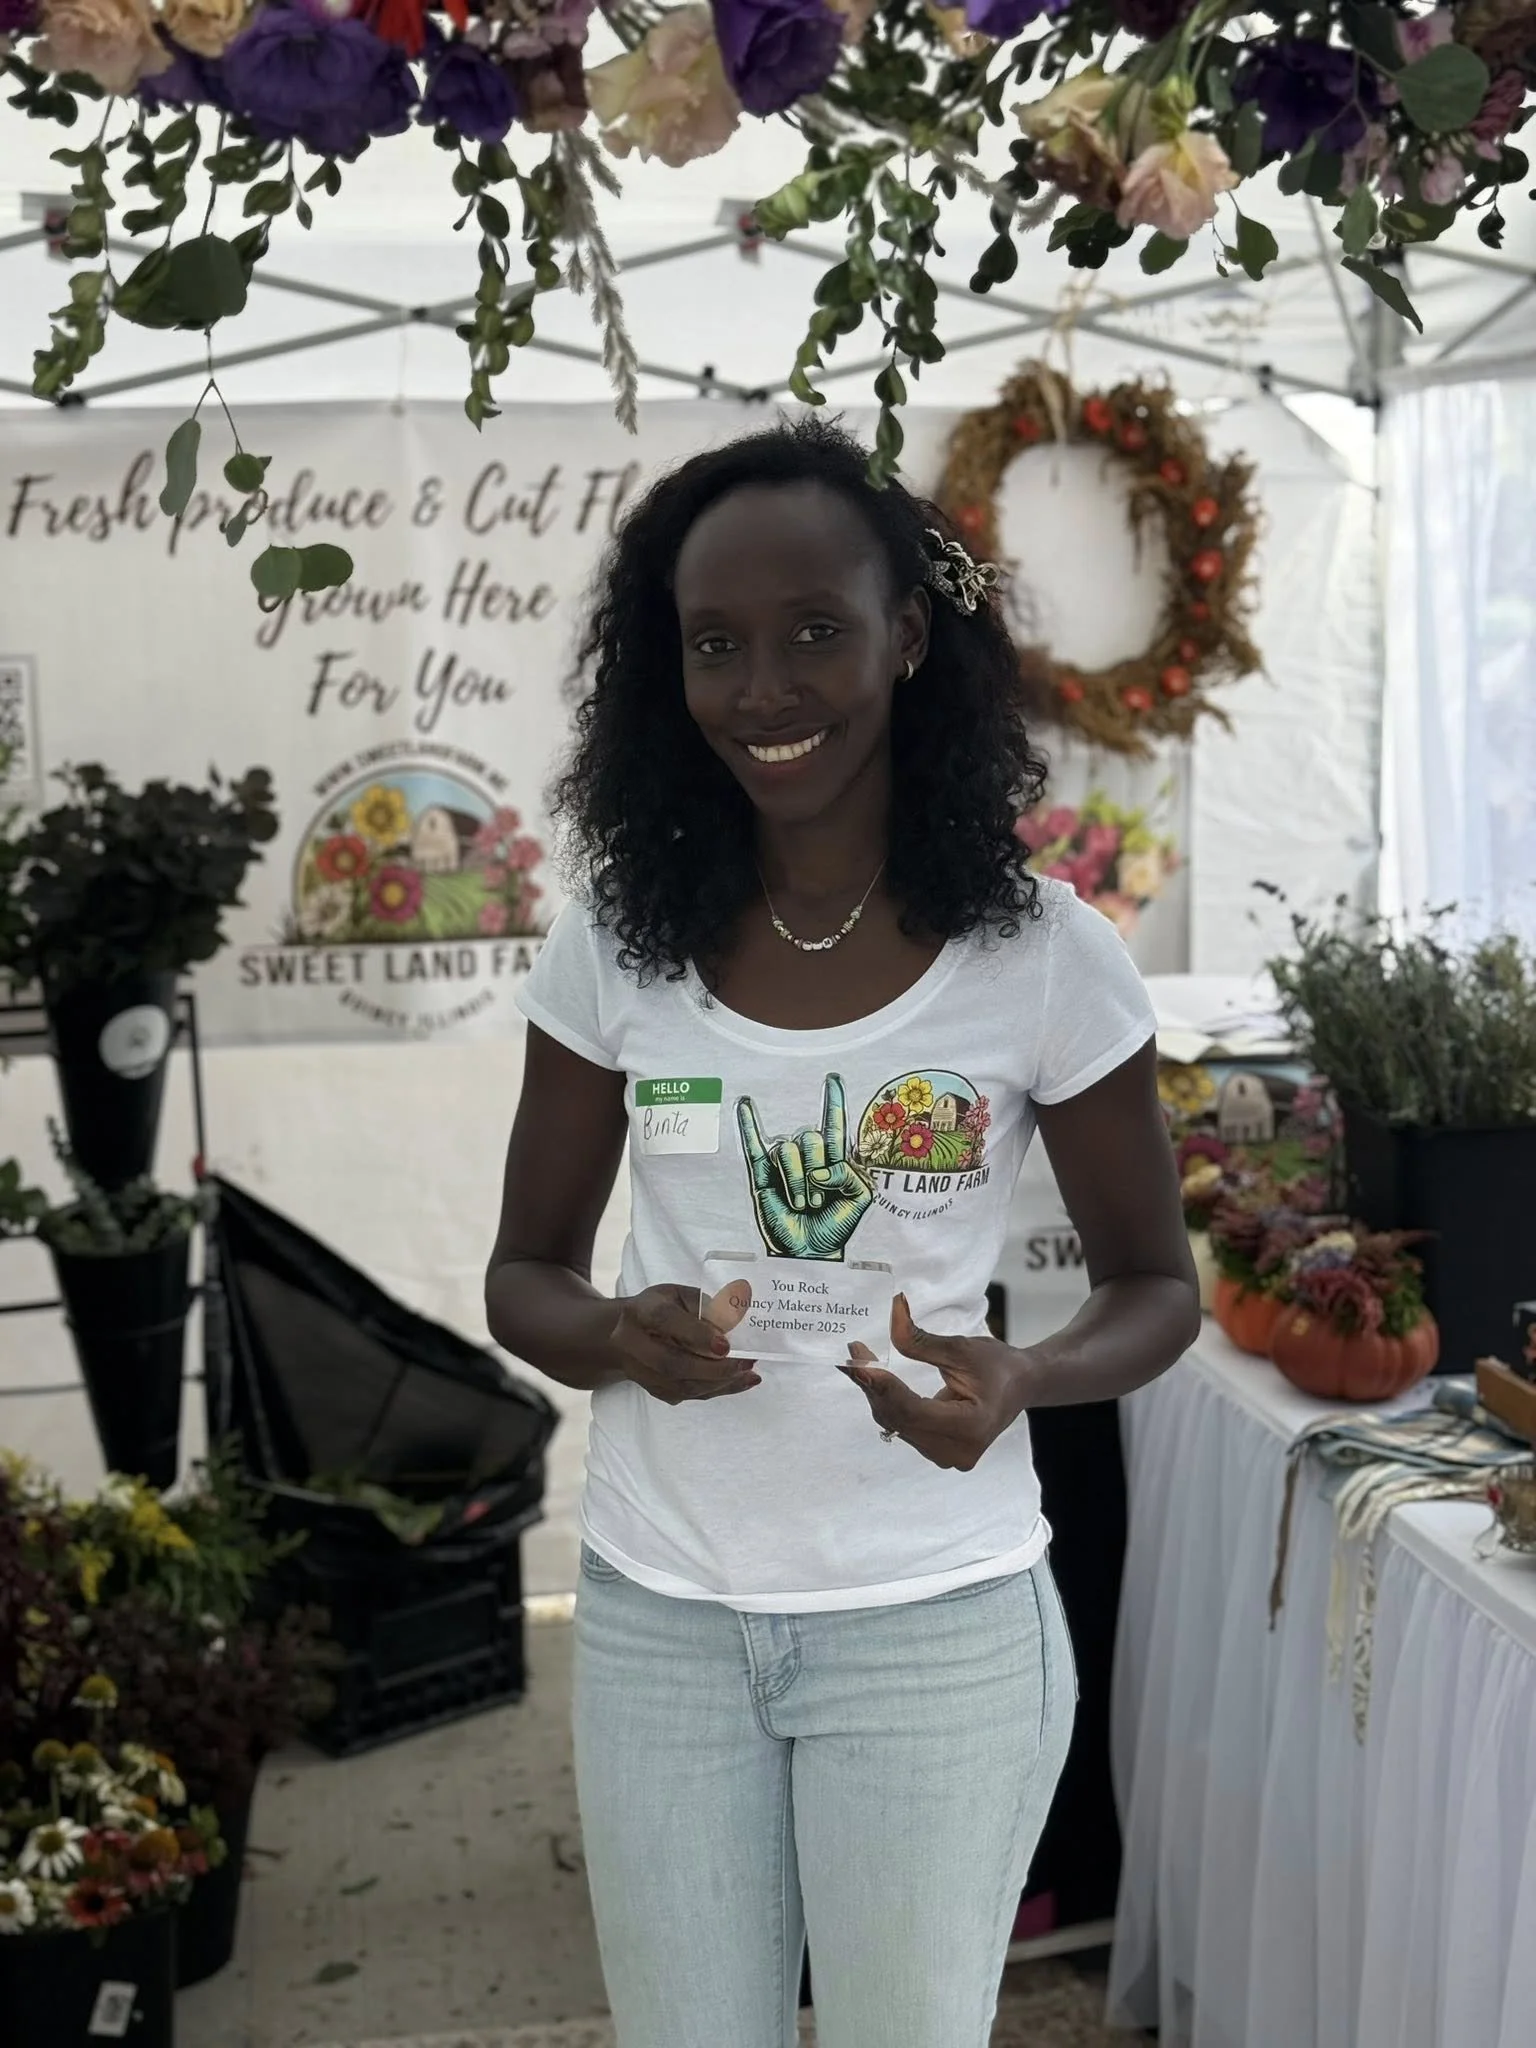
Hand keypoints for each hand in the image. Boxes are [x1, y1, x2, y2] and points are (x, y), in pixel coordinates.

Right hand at [611, 1284, 760, 1404]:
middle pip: (671, 1363)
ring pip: (680, 1386)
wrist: (627, 1333)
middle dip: (713, 1368)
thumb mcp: (680, 1294)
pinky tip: (740, 1382)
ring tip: (748, 1372)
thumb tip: (732, 1323)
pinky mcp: (652, 1389)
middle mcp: (632, 1343)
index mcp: (640, 1311)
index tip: (725, 1344)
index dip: (695, 1334)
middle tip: (745, 1363)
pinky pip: (686, 1395)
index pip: (665, 1321)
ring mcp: (639, 1371)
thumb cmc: (660, 1308)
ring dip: (719, 1382)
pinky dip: (717, 1390)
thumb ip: (704, 1305)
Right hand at [737, 1074, 872, 1260]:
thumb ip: (851, 1176)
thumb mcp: (860, 1200)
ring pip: (786, 1150)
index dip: (833, 1100)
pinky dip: (748, 1125)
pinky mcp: (762, 1175)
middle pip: (808, 1138)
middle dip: (815, 1173)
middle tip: (818, 1203)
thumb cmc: (835, 1225)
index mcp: (833, 1157)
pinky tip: (745, 1106)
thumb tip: (819, 1171)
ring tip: (800, 1206)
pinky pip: (753, 1145)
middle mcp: (807, 1156)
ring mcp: (784, 1165)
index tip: (833, 1079)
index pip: (833, 1123)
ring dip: (796, 1182)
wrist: (810, 1252)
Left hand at [840, 1295, 1029, 1470]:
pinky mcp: (939, 1452)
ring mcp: (947, 1457)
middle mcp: (957, 1451)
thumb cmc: (999, 1365)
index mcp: (970, 1428)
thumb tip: (892, 1314)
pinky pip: (904, 1427)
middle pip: (900, 1419)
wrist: (1021, 1385)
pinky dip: (888, 1402)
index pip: (912, 1410)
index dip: (881, 1386)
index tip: (857, 1360)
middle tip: (852, 1352)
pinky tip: (874, 1380)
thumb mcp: (962, 1348)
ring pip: (897, 1424)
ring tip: (859, 1361)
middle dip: (872, 1385)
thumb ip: (921, 1340)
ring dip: (876, 1393)